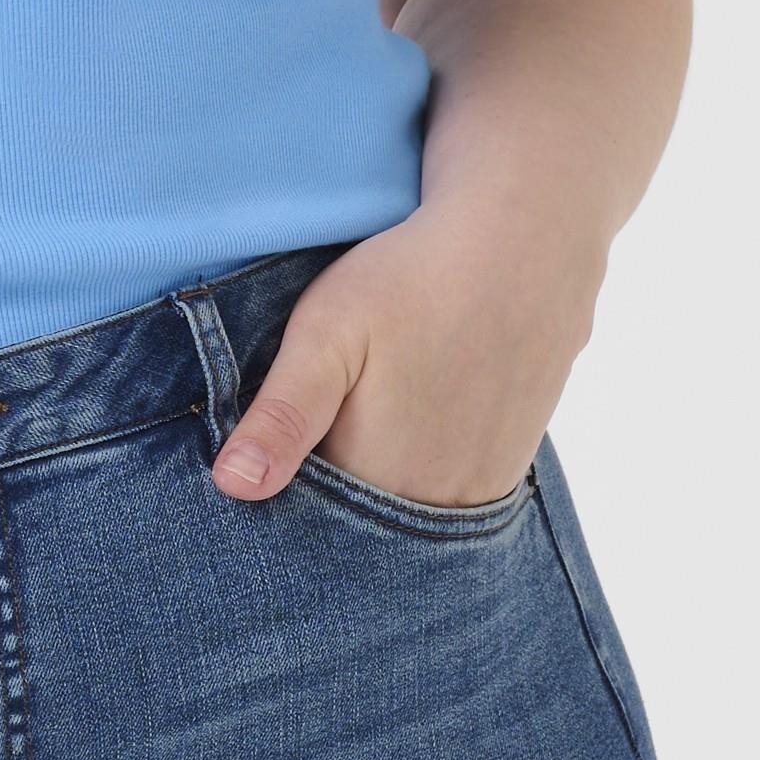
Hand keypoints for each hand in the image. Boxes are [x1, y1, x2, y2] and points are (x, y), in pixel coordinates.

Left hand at [208, 196, 607, 509]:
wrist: (525, 238)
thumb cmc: (413, 278)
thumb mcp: (325, 334)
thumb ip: (282, 417)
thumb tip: (233, 487)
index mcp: (382, 481)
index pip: (312, 521)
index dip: (285, 484)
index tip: (272, 444)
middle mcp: (441, 502)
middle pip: (364, 519)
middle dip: (332, 487)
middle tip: (329, 410)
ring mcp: (486, 485)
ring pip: (410, 504)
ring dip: (382, 477)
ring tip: (374, 406)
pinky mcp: (515, 458)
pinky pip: (456, 487)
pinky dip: (428, 465)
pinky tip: (417, 412)